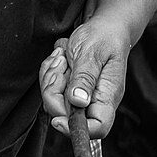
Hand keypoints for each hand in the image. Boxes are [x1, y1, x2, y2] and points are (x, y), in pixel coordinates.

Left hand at [38, 16, 135, 138]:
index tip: (58, 119)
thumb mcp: (92, 54)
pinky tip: (61, 57)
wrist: (103, 27)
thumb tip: (78, 102)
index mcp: (107, 97)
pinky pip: (49, 87)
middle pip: (65, 114)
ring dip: (51, 76)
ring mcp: (80, 95)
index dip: (76, 129)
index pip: (98, 128)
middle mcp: (94, 100)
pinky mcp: (68, 88)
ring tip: (63, 57)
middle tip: (61, 66)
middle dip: (54, 90)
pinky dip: (50, 71)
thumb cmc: (103, 38)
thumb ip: (85, 78)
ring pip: (53, 100)